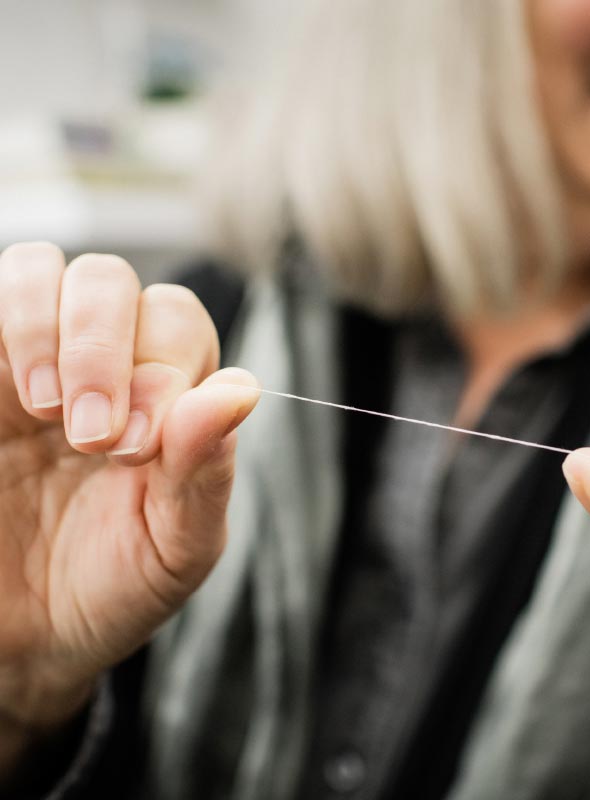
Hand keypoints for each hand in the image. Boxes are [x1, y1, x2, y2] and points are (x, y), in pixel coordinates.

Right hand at [0, 244, 258, 743]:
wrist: (29, 642)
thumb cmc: (114, 586)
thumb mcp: (178, 545)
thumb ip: (208, 470)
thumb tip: (241, 389)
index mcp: (166, 397)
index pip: (177, 322)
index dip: (163, 367)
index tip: (135, 448)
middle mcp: (100, 366)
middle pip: (110, 280)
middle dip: (104, 344)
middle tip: (90, 435)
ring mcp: (28, 367)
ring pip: (40, 270)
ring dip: (45, 326)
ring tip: (44, 407)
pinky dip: (4, 328)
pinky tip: (11, 395)